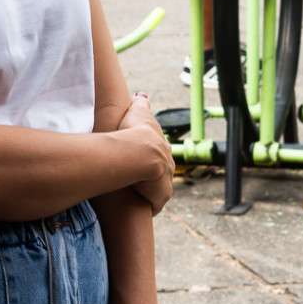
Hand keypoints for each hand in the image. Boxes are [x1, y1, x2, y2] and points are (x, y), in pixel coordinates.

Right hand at [118, 94, 173, 212]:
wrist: (139, 151)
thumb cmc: (134, 131)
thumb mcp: (138, 112)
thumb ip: (141, 104)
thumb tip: (141, 95)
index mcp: (162, 147)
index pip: (159, 153)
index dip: (151, 157)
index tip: (144, 162)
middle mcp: (168, 164)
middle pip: (163, 172)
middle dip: (154, 177)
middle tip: (141, 182)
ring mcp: (166, 180)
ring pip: (160, 189)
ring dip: (151, 193)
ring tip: (139, 197)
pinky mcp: (161, 195)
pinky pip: (155, 204)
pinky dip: (149, 206)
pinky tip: (141, 208)